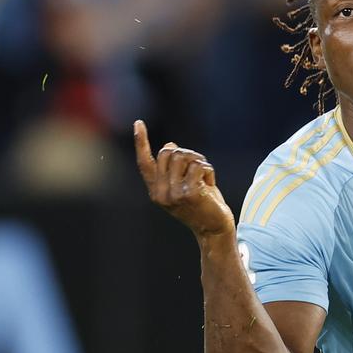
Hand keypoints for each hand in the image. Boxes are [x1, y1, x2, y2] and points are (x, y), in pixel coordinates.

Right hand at [134, 120, 233, 237]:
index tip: (139, 123)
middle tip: (199, 167)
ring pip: (183, 157)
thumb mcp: (184, 185)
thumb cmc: (202, 204)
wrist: (214, 228)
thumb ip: (174, 169)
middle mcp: (160, 193)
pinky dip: (208, 170)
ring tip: (205, 176)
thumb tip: (169, 145)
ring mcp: (173, 194)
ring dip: (199, 161)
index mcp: (156, 191)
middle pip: (168, 153)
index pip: (144, 163)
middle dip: (187, 153)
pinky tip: (210, 184)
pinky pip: (198, 166)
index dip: (141, 142)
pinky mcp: (189, 193)